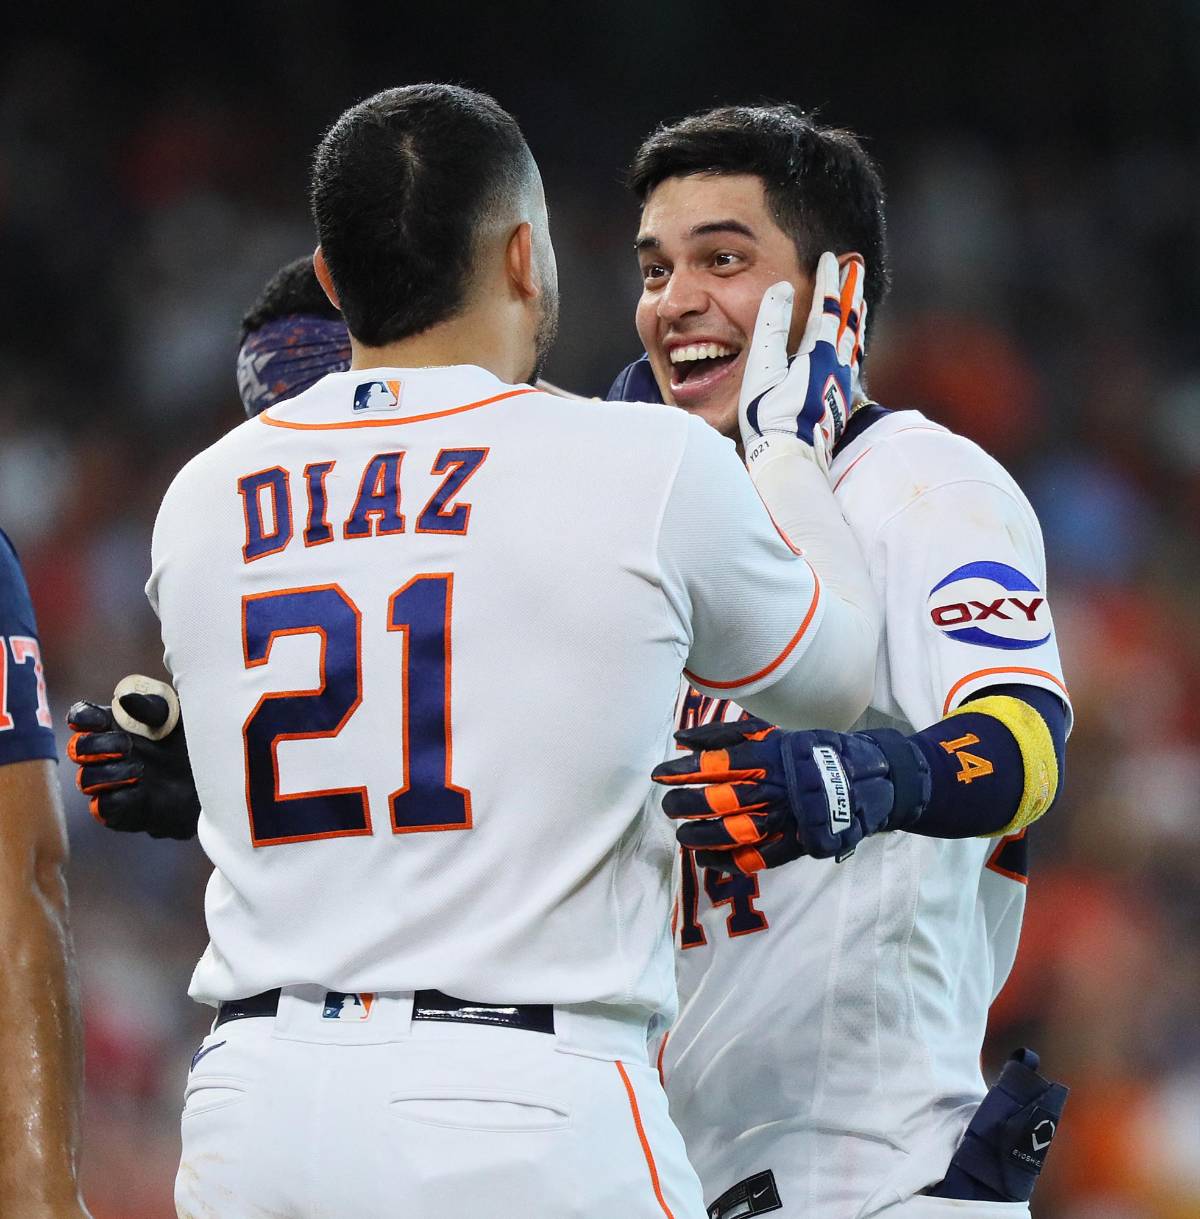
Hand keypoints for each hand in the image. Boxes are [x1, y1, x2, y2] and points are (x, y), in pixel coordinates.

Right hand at [66, 677, 199, 839]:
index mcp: (115, 726)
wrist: (216, 779)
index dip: (82, 718)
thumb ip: (152, 707)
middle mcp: (107, 755)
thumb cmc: (192, 742)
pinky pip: (103, 807)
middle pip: (77, 748)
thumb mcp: (178, 718)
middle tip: (126, 745)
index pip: (82, 718)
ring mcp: (111, 784)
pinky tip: (140, 790)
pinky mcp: (120, 811)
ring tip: (140, 770)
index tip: (101, 720)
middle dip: (96, 746)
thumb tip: (124, 699)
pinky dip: (118, 797)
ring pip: (86, 780)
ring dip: (109, 773)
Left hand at [651, 715, 928, 873]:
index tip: (661, 776)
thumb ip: (728, 735)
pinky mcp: (799, 843)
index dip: (685, 771)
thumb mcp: (775, 733)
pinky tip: (707, 861)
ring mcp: (788, 817)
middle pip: (723, 798)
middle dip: (688, 804)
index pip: (719, 763)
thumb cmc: (815, 751)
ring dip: (703, 835)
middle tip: (668, 807)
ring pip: (736, 830)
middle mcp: (777, 786)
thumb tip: (682, 737)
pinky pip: (759, 857)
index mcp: (772, 753)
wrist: (871, 779)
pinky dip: (730, 861)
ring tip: (683, 836)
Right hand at [739, 251, 866, 470]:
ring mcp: (841, 384)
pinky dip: (852, 343)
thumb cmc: (772, 416)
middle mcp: (837, 365)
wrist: (791, 458)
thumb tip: (783, 288)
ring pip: (854, 341)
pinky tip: (850, 349)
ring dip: (855, 317)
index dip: (828, 281)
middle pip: (849, 320)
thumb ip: (773, 326)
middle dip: (851, 292)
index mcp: (820, 353)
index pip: (827, 308)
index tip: (830, 257)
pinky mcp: (839, 401)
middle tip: (856, 269)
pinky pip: (851, 360)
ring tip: (857, 303)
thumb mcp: (764, 368)